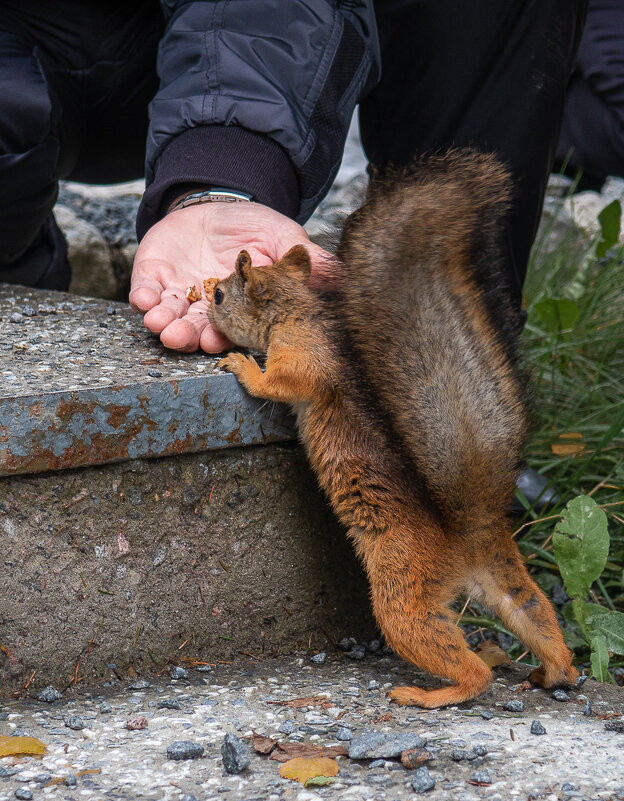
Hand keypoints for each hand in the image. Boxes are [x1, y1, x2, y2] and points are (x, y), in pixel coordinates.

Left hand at [129, 202, 330, 352]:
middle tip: (180, 338)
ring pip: (167, 318)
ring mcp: (178, 294)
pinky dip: (142, 297)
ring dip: (162, 323)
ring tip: (160, 322)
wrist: (216, 203)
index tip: (218, 344)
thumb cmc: (253, 226)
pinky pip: (143, 291)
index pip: (232, 333)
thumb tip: (343, 278)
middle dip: (186, 337)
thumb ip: (307, 261)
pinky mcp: (153, 276)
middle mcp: (207, 310)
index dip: (224, 340)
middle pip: (195, 332)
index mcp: (238, 311)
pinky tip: (143, 298)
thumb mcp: (284, 238)